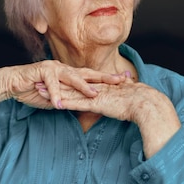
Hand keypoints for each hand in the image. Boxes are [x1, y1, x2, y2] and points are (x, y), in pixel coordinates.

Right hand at [4, 60, 127, 109]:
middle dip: (104, 78)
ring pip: (72, 77)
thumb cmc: (35, 90)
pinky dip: (55, 94)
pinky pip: (50, 84)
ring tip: (94, 94)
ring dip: (83, 86)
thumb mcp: (57, 98)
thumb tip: (85, 108)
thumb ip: (71, 100)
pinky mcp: (41, 72)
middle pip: (88, 73)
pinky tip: (59, 104)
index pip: (92, 77)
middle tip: (120, 82)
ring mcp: (54, 69)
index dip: (108, 80)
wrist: (14, 83)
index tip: (125, 82)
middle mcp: (65, 69)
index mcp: (70, 74)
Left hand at [35, 78, 181, 157]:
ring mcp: (95, 95)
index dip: (64, 81)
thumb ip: (118, 99)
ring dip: (53, 91)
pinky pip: (77, 103)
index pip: (78, 82)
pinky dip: (64, 102)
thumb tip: (115, 101)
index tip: (51, 79)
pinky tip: (52, 103)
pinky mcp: (97, 103)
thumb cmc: (139, 104)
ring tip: (37, 89)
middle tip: (37, 80)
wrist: (147, 104)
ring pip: (69, 92)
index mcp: (101, 86)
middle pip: (69, 84)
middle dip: (52, 83)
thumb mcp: (125, 100)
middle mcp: (95, 88)